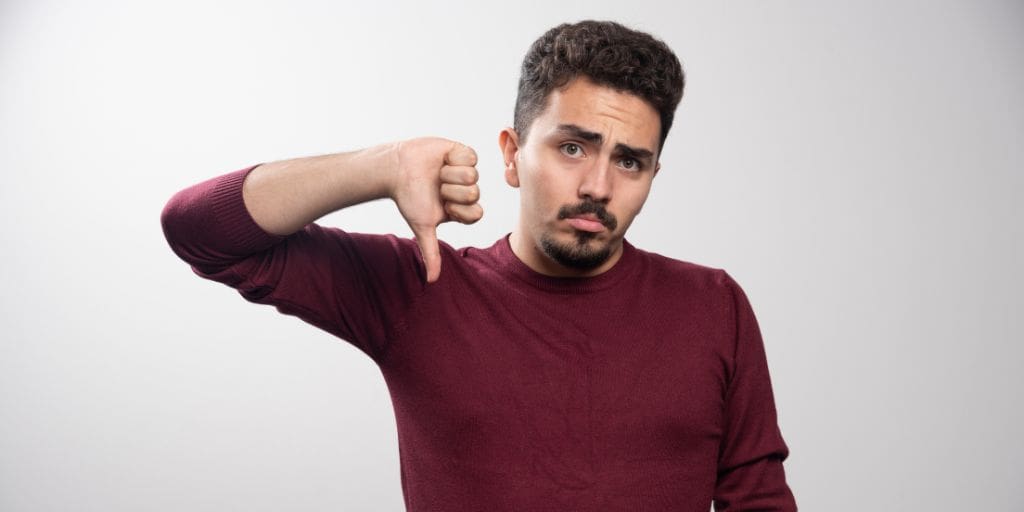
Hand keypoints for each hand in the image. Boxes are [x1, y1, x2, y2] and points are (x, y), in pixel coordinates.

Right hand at [390, 137, 482, 282]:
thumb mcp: (422, 226)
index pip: (477, 213)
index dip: (459, 209)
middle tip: (437, 187)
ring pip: (473, 175)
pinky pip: (471, 156)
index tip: (443, 205)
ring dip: (450, 174)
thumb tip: (431, 281)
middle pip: (474, 194)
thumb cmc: (408, 198)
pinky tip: (442, 159)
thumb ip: (430, 252)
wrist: (396, 169)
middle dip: (451, 191)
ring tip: (437, 173)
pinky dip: (453, 158)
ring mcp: (466, 171)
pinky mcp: (463, 152)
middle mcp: (466, 191)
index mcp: (462, 209)